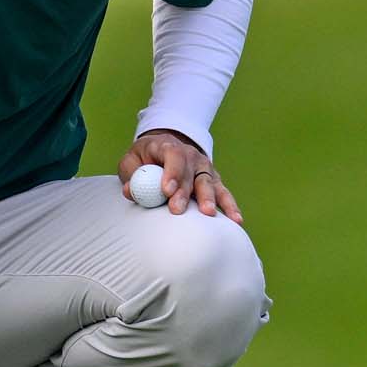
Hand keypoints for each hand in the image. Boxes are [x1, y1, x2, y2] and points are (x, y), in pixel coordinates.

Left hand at [118, 129, 242, 222]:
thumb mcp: (131, 162)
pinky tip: (236, 219)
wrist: (164, 150)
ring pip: (208, 183)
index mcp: (168, 146)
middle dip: (184, 192)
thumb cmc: (144, 160)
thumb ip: (131, 176)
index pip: (173, 156)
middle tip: (177, 210)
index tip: (166, 190)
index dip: (171, 172)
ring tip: (208, 213)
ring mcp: (204, 167)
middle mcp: (190, 155)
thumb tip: (131, 191)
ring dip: (208, 198)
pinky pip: (223, 193)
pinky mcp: (213, 181)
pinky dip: (230, 206)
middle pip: (190, 173)